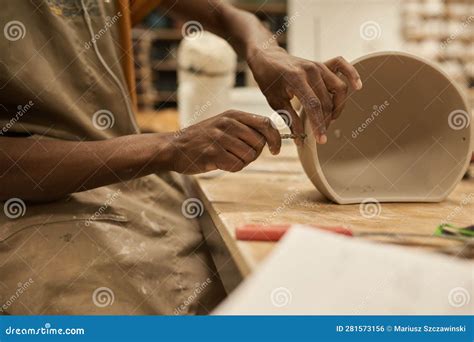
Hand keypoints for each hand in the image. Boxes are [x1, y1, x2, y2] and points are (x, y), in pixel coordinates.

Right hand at [170, 110, 280, 173]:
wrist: (174, 147)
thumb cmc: (202, 139)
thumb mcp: (223, 124)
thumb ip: (244, 128)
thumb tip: (270, 138)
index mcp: (233, 114)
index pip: (266, 123)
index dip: (276, 138)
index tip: (276, 150)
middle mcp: (228, 123)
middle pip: (260, 143)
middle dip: (255, 154)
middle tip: (239, 155)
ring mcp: (220, 137)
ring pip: (250, 156)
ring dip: (241, 162)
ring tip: (226, 158)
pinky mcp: (214, 153)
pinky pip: (237, 165)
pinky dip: (232, 168)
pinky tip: (220, 163)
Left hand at [247, 46, 361, 144]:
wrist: (268, 58)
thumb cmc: (269, 80)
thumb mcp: (275, 102)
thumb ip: (290, 119)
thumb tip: (300, 138)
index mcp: (295, 78)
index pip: (313, 105)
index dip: (319, 124)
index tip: (321, 140)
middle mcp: (310, 70)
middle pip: (327, 100)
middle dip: (326, 120)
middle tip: (321, 132)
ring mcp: (319, 65)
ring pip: (339, 88)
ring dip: (337, 106)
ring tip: (330, 118)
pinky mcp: (323, 63)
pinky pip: (343, 66)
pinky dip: (352, 75)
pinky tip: (357, 87)